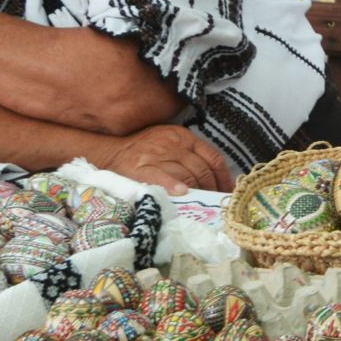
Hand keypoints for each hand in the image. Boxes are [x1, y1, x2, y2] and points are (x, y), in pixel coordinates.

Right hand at [101, 124, 233, 193]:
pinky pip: (160, 177)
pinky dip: (173, 185)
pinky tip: (182, 193)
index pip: (212, 157)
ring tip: (204, 204)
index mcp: (182, 137)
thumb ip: (191, 155)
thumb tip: (217, 180)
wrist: (111, 151)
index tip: (228, 191)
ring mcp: (155, 155)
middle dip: (212, 188)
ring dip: (198, 191)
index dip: (224, 177)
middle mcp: (171, 144)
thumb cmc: (146, 151)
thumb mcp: (171, 144)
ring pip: (186, 174)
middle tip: (216, 203)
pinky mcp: (140, 167)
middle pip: (201, 169)